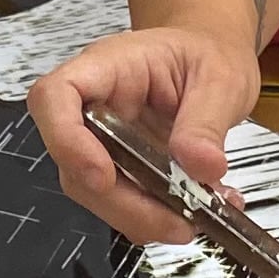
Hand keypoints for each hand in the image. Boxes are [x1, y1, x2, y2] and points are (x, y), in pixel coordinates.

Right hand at [27, 22, 260, 244]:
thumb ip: (207, 122)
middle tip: (175, 223)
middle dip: (121, 202)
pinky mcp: (121, 168)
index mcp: (109, 66)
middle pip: (73, 163)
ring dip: (141, 217)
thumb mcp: (222, 79)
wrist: (213, 60)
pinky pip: (123, 202)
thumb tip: (201, 166)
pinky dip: (156, 217)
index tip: (102, 177)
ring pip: (95, 193)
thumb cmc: (208, 55)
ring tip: (194, 220)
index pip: (56, 95)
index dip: (64, 140)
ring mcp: (103, 141)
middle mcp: (95, 105)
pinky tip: (195, 212)